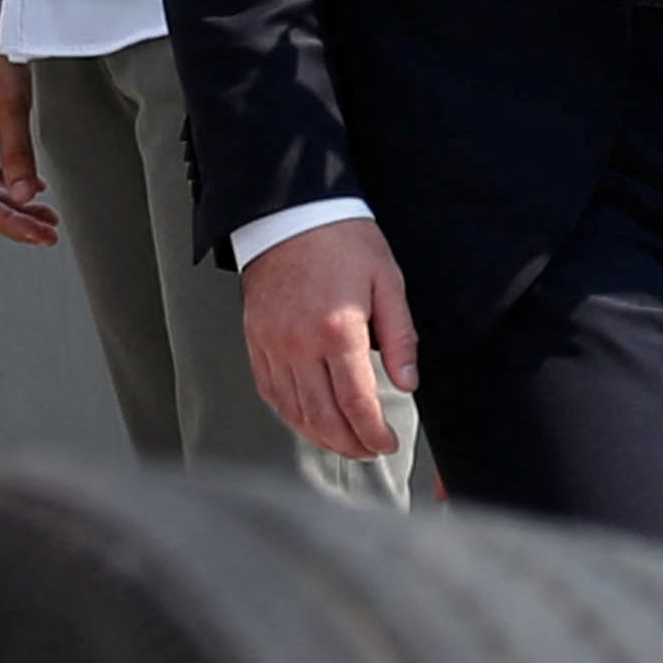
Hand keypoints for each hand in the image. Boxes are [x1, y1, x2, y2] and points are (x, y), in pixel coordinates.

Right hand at [0, 14, 57, 245]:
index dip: (8, 223)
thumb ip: (17, 154)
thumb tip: (24, 194)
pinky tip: (31, 185)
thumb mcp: (9, 105)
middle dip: (14, 217)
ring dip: (13, 200)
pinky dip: (8, 177)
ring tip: (45, 215)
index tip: (37, 235)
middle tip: (48, 231)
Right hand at [241, 217, 418, 460]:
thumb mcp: (387, 282)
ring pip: (293, 410)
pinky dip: (290, 413)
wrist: (290, 213)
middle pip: (323, 416)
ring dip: (320, 435)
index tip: (387, 442)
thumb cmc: (340, 240)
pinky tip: (307, 419)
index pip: (357, 403)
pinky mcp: (255, 339)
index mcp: (337, 330)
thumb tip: (407, 381)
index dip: (374, 432)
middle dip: (350, 443)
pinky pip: (270, 390)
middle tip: (369, 450)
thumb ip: (400, 337)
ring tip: (343, 443)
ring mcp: (272, 344)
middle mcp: (299, 344)